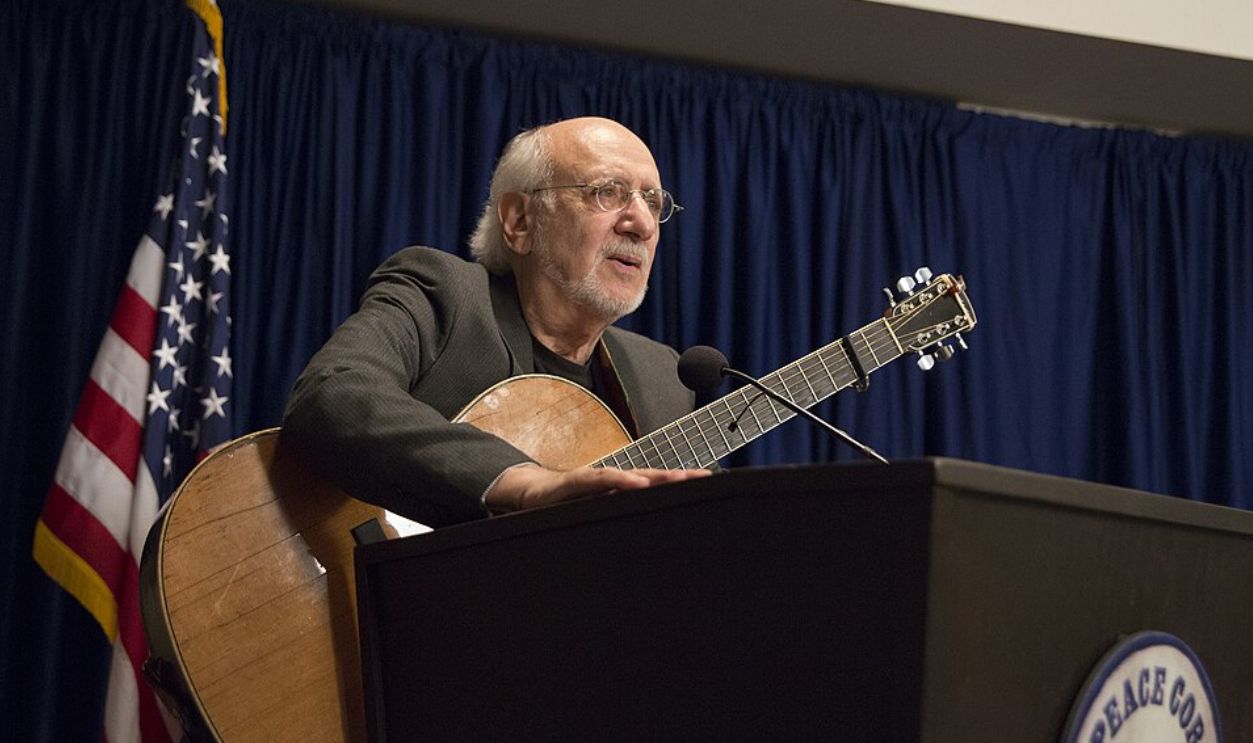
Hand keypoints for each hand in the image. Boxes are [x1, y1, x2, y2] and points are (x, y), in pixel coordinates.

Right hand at [485, 464, 711, 513]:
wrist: (527, 495)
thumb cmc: (561, 509)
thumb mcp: (593, 520)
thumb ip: (615, 526)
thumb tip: (639, 545)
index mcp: (618, 493)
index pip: (654, 488)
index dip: (678, 487)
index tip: (706, 486)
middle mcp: (611, 483)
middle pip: (651, 478)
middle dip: (678, 478)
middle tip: (705, 478)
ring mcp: (596, 480)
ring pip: (631, 475)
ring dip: (657, 476)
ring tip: (681, 478)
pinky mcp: (576, 481)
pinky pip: (601, 480)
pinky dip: (620, 481)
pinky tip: (638, 484)